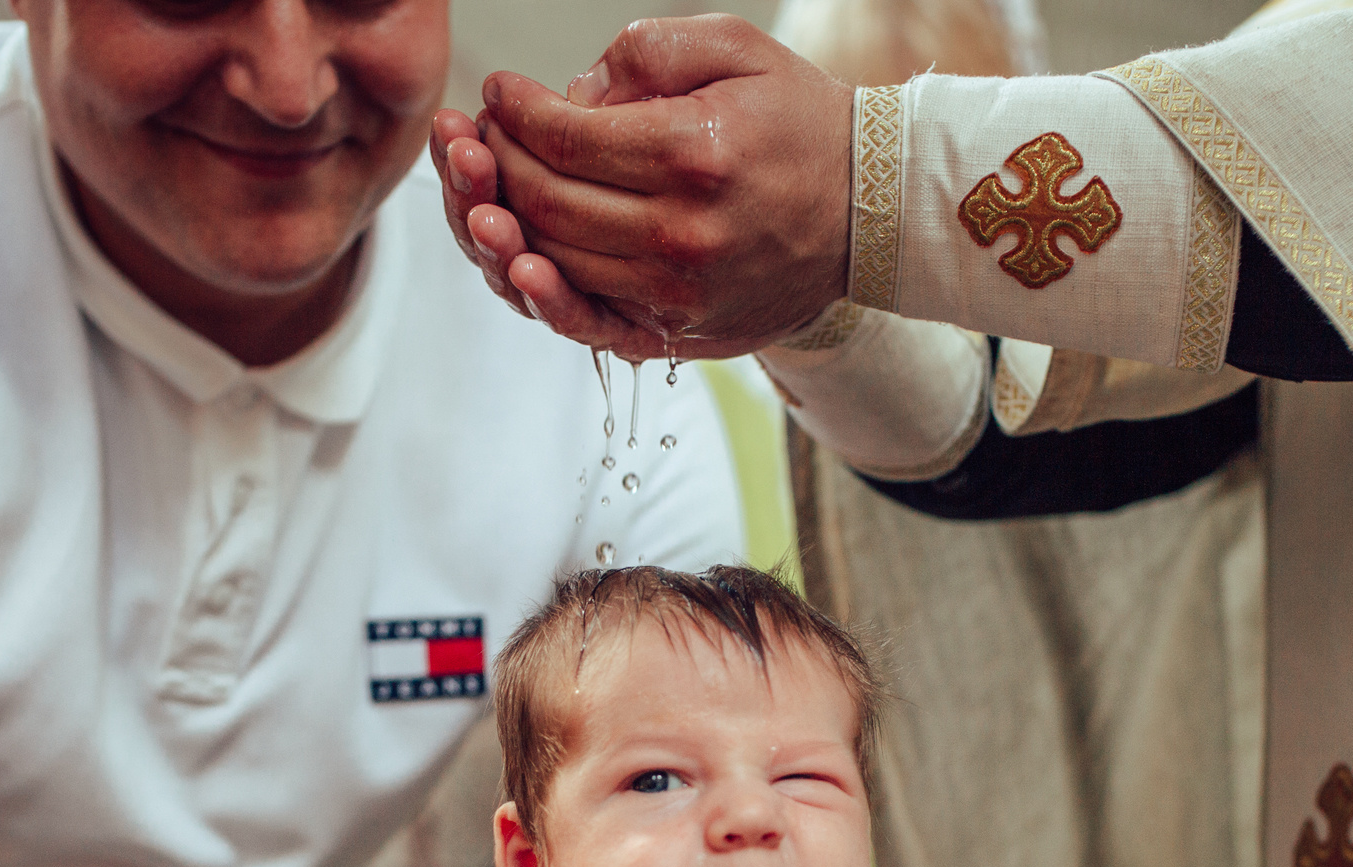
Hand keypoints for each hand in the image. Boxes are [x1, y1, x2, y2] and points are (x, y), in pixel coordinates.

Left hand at [462, 17, 855, 360]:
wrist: (868, 209)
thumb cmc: (798, 121)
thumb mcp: (734, 49)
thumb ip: (644, 53)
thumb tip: (568, 97)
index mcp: (693, 154)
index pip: (565, 138)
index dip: (516, 112)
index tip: (501, 93)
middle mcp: (682, 233)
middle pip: (547, 204)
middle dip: (497, 164)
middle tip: (484, 136)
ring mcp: (680, 294)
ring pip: (556, 264)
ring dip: (507, 225)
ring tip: (491, 186)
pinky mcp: (681, 332)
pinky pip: (589, 320)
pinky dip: (545, 293)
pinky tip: (523, 262)